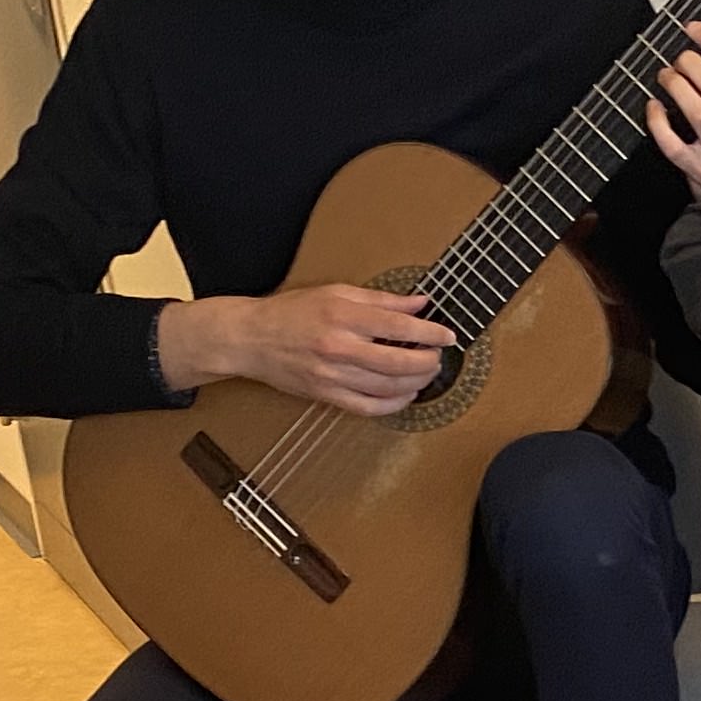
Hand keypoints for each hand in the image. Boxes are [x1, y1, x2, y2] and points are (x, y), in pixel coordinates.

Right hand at [155, 284, 441, 416]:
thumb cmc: (293, 312)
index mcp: (343, 315)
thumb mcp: (336, 292)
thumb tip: (419, 303)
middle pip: (398, 361)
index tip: (448, 336)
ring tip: (427, 374)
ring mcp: (332, 375)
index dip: (430, 333)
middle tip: (439, 357)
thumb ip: (380, 300)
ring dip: (416, 383)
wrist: (251, 338)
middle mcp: (339, 346)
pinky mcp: (325, 395)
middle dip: (428, 361)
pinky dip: (394, 404)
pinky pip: (369, 407)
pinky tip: (405, 394)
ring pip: (388, 387)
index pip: (399, 327)